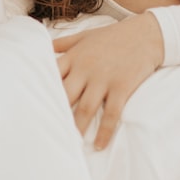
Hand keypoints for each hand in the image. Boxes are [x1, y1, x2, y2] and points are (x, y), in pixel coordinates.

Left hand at [53, 12, 163, 150]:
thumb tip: (44, 46)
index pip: (51, 74)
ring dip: (77, 128)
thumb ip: (64, 43)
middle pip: (65, 95)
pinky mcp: (122, 87)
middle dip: (56, 114)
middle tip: (47, 132)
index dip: (41, 90)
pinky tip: (99, 145)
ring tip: (70, 144)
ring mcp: (104, 78)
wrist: (146, 34)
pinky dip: (105, 132)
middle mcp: (86, 68)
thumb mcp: (86, 35)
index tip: (32, 106)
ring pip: (85, 108)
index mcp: (75, 56)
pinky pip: (111, 114)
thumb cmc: (113, 35)